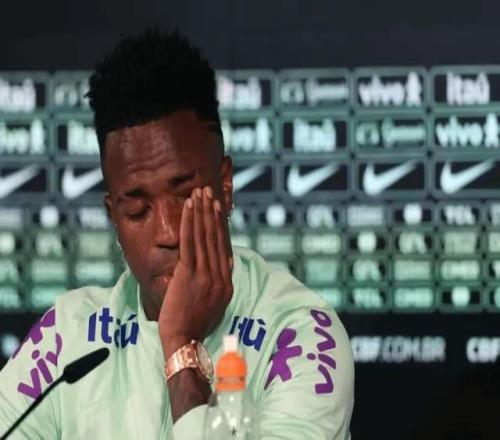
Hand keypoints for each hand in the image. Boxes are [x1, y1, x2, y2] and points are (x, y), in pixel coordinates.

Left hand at [158, 186, 232, 358]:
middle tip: (209, 192)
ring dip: (201, 211)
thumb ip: (219, 282)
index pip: (223, 246)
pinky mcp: (189, 273)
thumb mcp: (215, 304)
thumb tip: (222, 263)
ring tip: (199, 193)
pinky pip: (189, 241)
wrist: (184, 341)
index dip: (220, 225)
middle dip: (211, 212)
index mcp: (226, 282)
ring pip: (203, 235)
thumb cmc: (195, 325)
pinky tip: (188, 207)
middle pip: (215, 237)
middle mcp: (219, 275)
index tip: (217, 208)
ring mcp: (205, 274)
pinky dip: (189, 222)